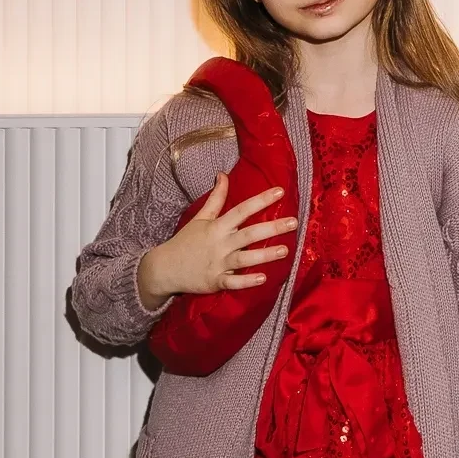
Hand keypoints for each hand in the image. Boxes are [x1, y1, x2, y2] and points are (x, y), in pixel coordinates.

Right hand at [138, 178, 296, 309]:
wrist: (164, 268)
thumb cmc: (185, 241)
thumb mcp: (200, 218)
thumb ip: (215, 198)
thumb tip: (223, 175)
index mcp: (217, 226)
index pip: (242, 210)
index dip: (261, 200)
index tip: (280, 191)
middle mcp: (220, 243)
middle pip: (248, 234)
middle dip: (271, 228)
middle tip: (294, 222)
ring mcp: (218, 263)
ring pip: (244, 258)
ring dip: (265, 255)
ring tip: (285, 250)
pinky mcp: (216, 281)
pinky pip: (233, 282)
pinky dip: (246, 281)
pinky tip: (263, 278)